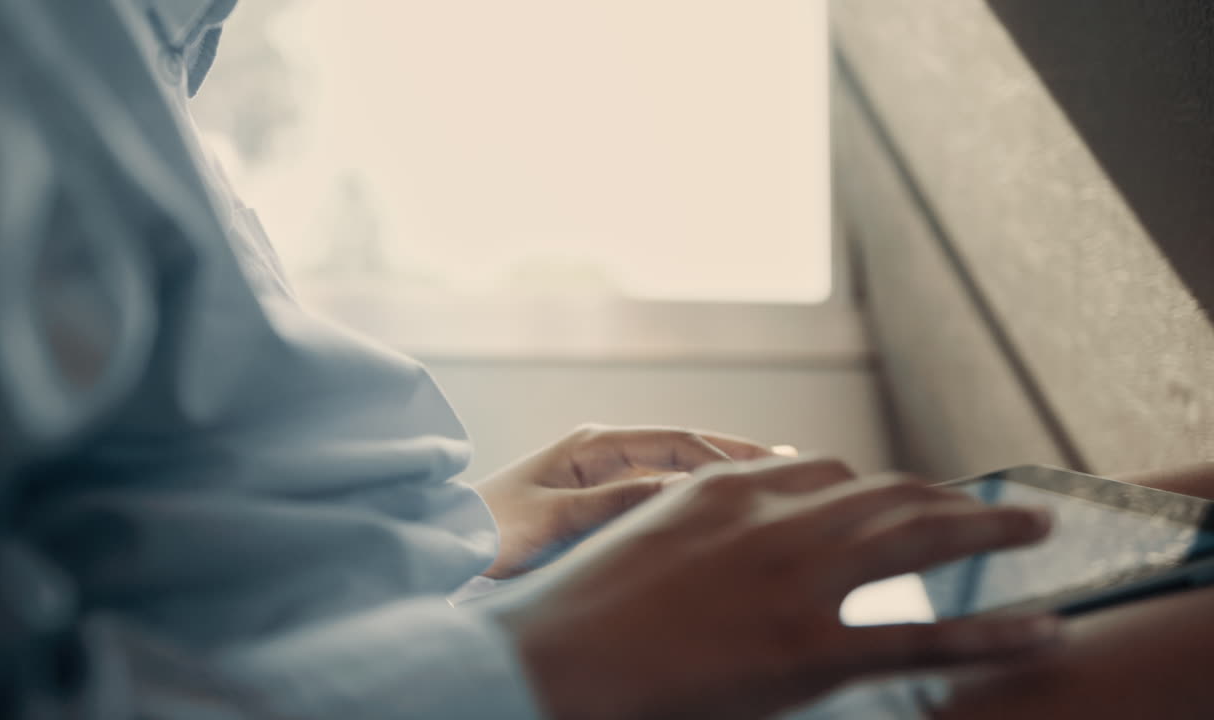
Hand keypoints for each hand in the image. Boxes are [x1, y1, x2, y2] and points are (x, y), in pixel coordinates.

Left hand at [475, 424, 773, 577]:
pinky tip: (719, 509)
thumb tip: (683, 487)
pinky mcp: (596, 499)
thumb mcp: (555, 517)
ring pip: (674, 470)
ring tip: (774, 480)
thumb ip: (617, 502)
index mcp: (592, 445)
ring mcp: (601, 474)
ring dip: (719, 474)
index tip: (768, 474)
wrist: (446, 546)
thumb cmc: (492, 531)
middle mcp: (601, 452)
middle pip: (683, 448)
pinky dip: (691, 496)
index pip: (675, 442)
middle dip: (735, 456)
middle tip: (793, 463)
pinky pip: (656, 492)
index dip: (723, 456)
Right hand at [487, 457, 1059, 719]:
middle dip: (949, 495)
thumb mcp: (635, 539)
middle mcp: (770, 518)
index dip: (879, 485)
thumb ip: (693, 523)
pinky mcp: (808, 651)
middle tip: (997, 504)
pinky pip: (921, 638)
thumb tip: (730, 533)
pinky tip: (1041, 631)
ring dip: (986, 528)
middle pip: (885, 490)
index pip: (826, 471)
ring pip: (917, 537)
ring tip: (1034, 528)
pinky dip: (991, 634)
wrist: (550, 662)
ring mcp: (794, 581)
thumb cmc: (576, 612)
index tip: (907, 498)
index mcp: (724, 490)